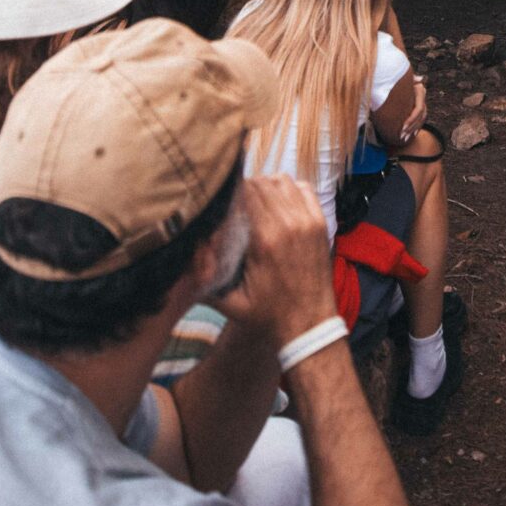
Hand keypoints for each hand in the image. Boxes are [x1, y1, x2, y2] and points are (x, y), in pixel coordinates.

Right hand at [211, 176, 340, 346]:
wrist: (309, 324)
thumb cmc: (268, 315)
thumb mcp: (229, 303)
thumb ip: (204, 278)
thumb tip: (184, 253)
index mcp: (265, 239)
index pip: (246, 190)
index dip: (232, 191)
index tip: (224, 202)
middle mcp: (289, 224)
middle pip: (263, 182)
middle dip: (246, 188)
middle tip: (236, 204)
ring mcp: (309, 221)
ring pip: (283, 181)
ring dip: (268, 186)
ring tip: (256, 203)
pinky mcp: (321, 224)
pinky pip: (304, 189)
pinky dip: (290, 190)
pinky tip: (279, 205)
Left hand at [397, 77, 427, 144]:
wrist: (394, 72)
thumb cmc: (394, 75)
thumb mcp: (398, 77)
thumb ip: (406, 79)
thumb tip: (419, 79)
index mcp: (419, 90)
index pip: (419, 109)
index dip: (411, 120)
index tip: (401, 128)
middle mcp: (422, 96)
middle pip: (421, 116)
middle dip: (411, 127)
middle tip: (401, 136)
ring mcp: (422, 100)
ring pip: (422, 119)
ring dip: (413, 129)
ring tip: (403, 138)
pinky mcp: (419, 105)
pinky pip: (420, 119)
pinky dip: (416, 127)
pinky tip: (411, 134)